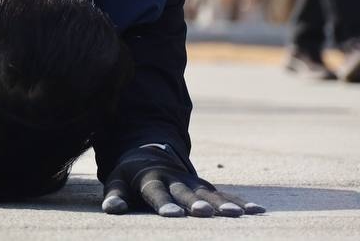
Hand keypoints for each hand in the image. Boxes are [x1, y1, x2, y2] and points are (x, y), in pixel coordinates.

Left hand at [102, 145, 264, 217]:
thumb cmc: (131, 175)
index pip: (156, 192)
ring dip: (222, 204)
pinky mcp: (206, 187)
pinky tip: (257, 211)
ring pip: (209, 193)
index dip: (163, 203)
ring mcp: (192, 183)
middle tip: (204, 213)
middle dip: (195, 203)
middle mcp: (175, 179)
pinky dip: (241, 202)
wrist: (149, 154)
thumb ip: (115, 194)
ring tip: (236, 215)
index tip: (172, 215)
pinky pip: (225, 194)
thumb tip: (112, 209)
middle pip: (185, 192)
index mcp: (151, 178)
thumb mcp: (117, 180)